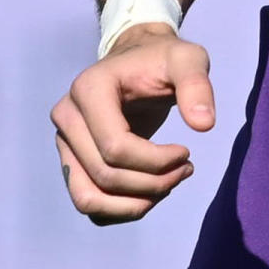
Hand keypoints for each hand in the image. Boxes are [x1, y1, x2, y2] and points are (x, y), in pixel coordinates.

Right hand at [50, 23, 214, 225]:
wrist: (138, 59)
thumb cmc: (163, 59)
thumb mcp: (188, 59)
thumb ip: (197, 86)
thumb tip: (204, 125)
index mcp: (88, 90)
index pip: (115, 147)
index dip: (156, 161)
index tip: (187, 153)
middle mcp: (67, 118)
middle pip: (104, 175)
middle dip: (152, 183)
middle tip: (186, 169)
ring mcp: (65, 143)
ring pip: (88, 198)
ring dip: (134, 204)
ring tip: (169, 184)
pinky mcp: (71, 161)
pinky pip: (89, 202)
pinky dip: (121, 209)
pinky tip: (152, 192)